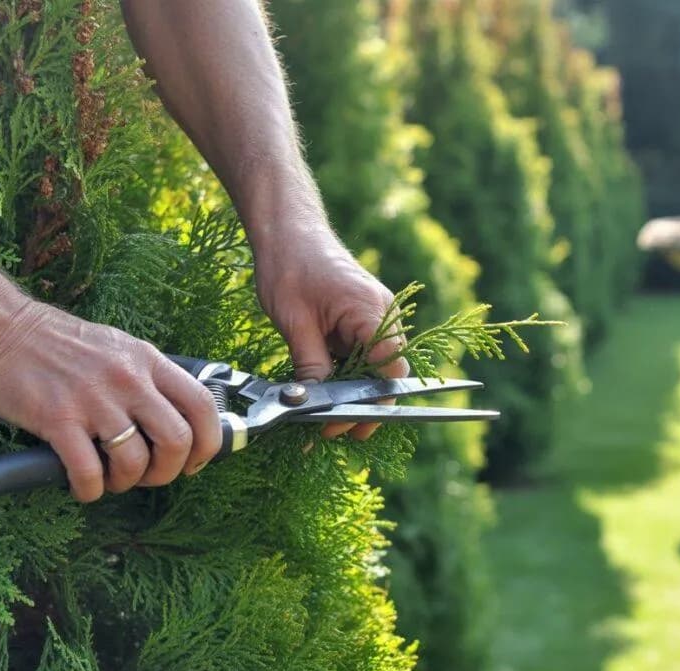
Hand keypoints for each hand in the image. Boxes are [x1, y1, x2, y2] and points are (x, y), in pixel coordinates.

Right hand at [0, 302, 221, 501]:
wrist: (3, 331)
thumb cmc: (64, 346)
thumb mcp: (121, 349)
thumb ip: (151, 379)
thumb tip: (181, 420)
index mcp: (149, 361)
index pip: (202, 405)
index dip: (208, 443)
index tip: (195, 461)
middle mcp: (129, 379)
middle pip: (177, 440)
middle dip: (169, 471)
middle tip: (150, 476)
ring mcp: (94, 400)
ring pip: (136, 461)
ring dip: (127, 482)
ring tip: (112, 479)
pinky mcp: (59, 419)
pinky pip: (89, 472)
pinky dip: (91, 490)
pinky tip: (85, 486)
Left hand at [254, 227, 408, 439]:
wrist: (287, 228)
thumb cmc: (290, 264)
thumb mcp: (294, 322)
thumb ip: (311, 365)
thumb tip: (313, 405)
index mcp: (372, 312)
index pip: (392, 371)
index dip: (374, 404)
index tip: (345, 424)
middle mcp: (383, 315)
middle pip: (386, 374)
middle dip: (361, 406)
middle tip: (329, 432)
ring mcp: (374, 316)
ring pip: (372, 368)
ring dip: (350, 392)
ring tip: (320, 418)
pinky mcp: (361, 319)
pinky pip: (360, 355)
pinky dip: (344, 376)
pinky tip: (321, 391)